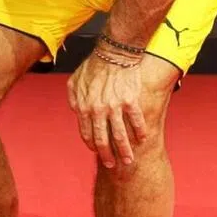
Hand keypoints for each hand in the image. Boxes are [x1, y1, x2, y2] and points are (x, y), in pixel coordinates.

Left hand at [66, 49, 147, 168]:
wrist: (114, 52)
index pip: (87, 134)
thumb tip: (75, 111)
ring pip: (120, 136)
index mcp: (83, 107)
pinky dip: (140, 132)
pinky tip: (142, 139)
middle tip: (113, 165)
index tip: (98, 152)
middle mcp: (98, 110)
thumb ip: (74, 98)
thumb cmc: (94, 65)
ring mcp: (114, 107)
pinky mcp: (130, 102)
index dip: (93, 146)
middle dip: (107, 156)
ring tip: (129, 160)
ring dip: (125, 151)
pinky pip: (136, 122)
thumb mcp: (75, 81)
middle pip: (102, 140)